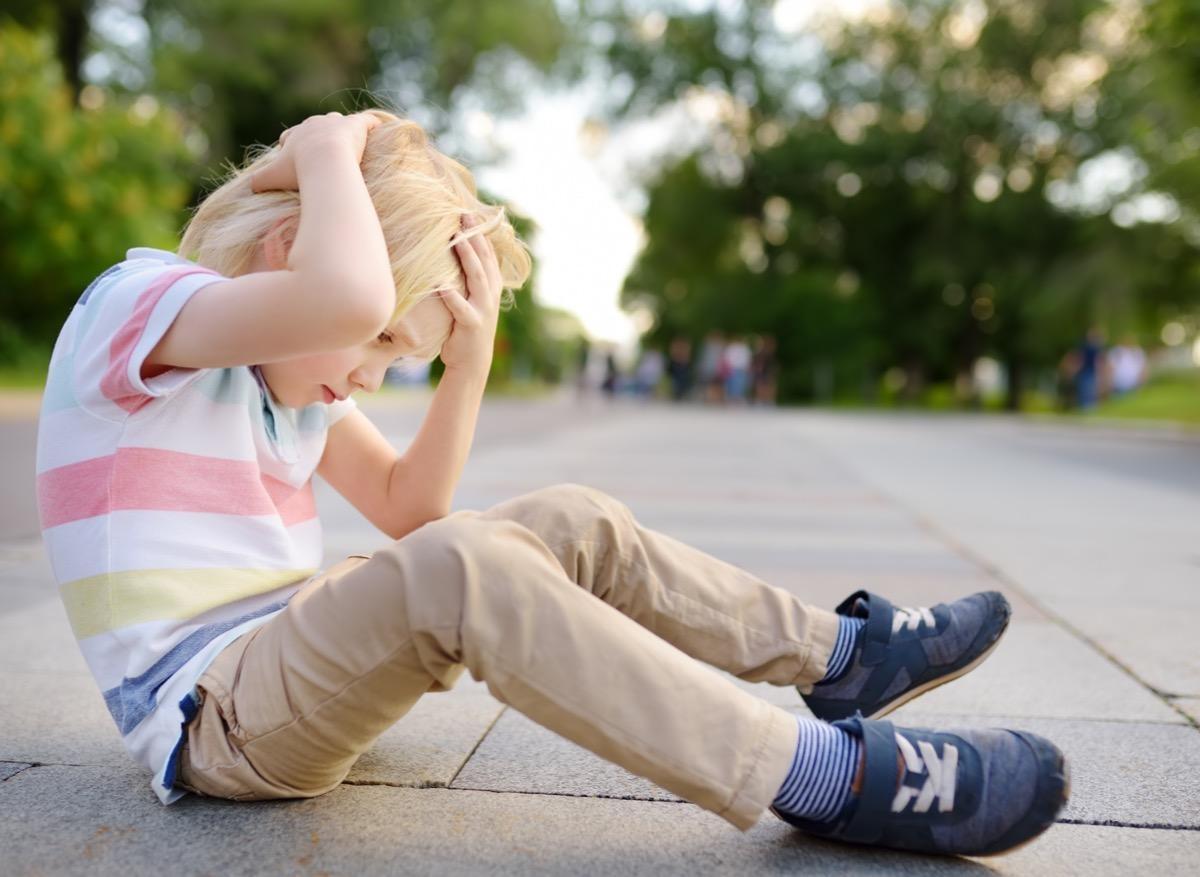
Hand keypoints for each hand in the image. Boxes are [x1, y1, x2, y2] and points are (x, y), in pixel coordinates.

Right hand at [251, 111, 382, 191]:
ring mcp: (336, 123)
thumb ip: (259, 181)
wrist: (325, 161)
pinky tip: (377, 130)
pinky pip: (367, 121)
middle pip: (315, 126)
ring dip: (341, 128)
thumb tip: (249, 188)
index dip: (292, 144)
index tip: (294, 154)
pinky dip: (371, 124)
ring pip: (338, 121)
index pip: (291, 135)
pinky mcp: (356, 125)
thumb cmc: (298, 170)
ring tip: (348, 140)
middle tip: (322, 149)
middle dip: (316, 135)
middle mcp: (315, 124)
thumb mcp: (272, 177)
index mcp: (296, 134)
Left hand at [438, 215, 502, 376]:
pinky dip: (453, 297)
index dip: (480, 234)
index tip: (468, 213)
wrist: (472, 362)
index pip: (487, 255)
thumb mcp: (470, 299)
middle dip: (475, 237)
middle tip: (464, 216)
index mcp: (491, 286)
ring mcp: (483, 309)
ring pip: (476, 278)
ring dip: (467, 258)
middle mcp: (490, 294)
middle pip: (483, 260)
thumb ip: (465, 279)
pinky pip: (461, 308)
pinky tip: (442, 285)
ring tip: (456, 240)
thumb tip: (450, 254)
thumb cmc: (464, 327)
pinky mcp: (472, 324)